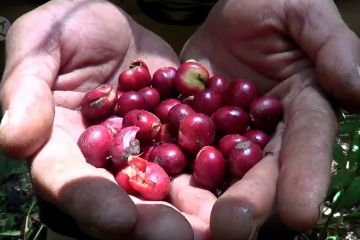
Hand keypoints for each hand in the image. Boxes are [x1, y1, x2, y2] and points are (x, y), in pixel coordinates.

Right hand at [0, 1, 212, 238]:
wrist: (112, 21)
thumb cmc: (65, 28)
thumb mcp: (40, 46)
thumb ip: (26, 91)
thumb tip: (13, 140)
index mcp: (62, 146)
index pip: (70, 182)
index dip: (91, 201)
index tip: (118, 220)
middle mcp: (104, 159)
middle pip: (123, 197)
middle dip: (149, 220)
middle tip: (178, 236)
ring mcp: (144, 148)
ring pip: (164, 185)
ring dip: (188, 209)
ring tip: (214, 226)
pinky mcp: (175, 133)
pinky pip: (196, 154)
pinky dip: (215, 170)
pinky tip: (237, 184)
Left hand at [181, 0, 359, 238]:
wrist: (230, 8)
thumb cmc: (272, 5)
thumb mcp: (304, 15)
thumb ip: (332, 49)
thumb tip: (359, 88)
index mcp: (300, 107)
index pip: (307, 144)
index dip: (304, 176)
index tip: (300, 214)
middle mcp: (264, 129)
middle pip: (259, 169)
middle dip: (248, 200)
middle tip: (232, 230)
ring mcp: (225, 130)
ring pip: (217, 167)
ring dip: (205, 197)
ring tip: (193, 225)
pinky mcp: (191, 123)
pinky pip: (178, 145)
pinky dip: (168, 166)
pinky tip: (153, 185)